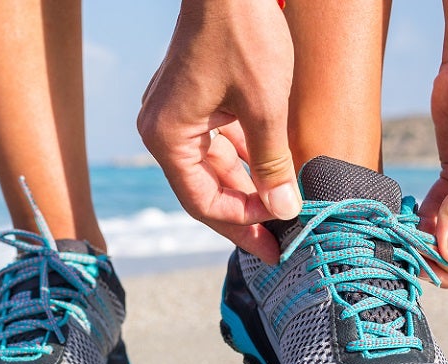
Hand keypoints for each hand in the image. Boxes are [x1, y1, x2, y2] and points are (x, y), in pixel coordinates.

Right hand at [137, 0, 300, 263]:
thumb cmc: (244, 35)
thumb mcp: (265, 106)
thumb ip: (272, 163)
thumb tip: (285, 210)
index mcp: (168, 137)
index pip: (201, 201)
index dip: (240, 226)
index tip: (275, 243)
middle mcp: (162, 129)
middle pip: (204, 189)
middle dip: (244, 213)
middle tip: (279, 240)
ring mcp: (174, 114)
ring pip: (211, 168)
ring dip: (245, 188)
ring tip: (278, 211)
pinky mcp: (191, 100)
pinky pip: (214, 144)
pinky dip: (241, 160)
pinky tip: (270, 175)